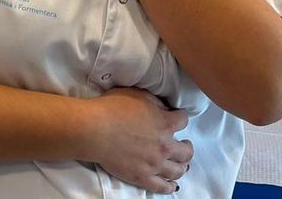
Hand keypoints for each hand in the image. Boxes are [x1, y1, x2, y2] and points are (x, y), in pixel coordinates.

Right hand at [77, 88, 192, 193]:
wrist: (94, 130)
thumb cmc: (111, 108)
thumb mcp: (137, 95)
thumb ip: (155, 102)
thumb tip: (163, 108)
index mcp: (164, 124)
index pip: (183, 121)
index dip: (180, 118)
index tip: (177, 118)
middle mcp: (164, 146)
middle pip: (187, 151)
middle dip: (187, 147)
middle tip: (184, 145)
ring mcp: (154, 164)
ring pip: (178, 170)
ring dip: (182, 166)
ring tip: (180, 164)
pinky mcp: (142, 177)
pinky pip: (162, 187)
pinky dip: (169, 186)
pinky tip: (172, 184)